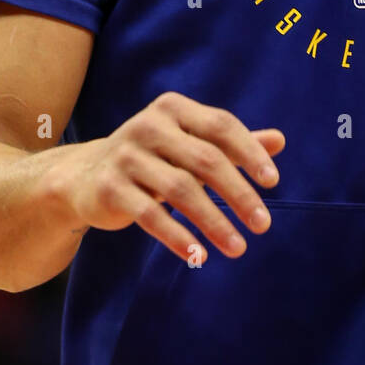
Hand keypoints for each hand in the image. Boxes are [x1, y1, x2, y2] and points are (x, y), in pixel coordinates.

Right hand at [53, 92, 284, 265]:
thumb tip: (280, 140)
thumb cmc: (153, 158)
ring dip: (214, 222)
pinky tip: (200, 255)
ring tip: (239, 248)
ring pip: (181, 190)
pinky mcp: (109, 188)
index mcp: (172, 109)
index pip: (221, 126)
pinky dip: (178, 237)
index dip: (249, 152)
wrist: (84, 176)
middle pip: (206, 160)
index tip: (273, 182)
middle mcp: (148, 126)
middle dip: (239, 194)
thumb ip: (231, 143)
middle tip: (264, 224)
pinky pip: (149, 215)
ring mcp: (125, 156)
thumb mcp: (189, 145)